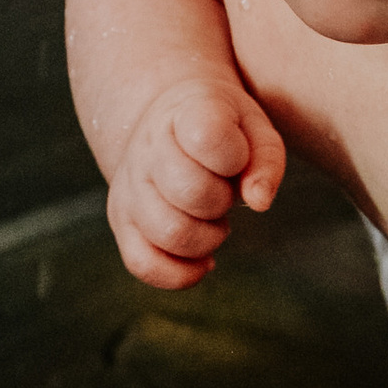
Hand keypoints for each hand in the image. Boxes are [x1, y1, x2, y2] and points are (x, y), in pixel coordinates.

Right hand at [107, 78, 285, 288]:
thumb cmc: (223, 129)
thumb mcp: (254, 127)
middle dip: (223, 200)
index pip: (208, 137)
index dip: (236, 157)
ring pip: (170, 233)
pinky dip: (180, 273)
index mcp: (184, 113)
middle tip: (224, 191)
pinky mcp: (120, 221)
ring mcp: (128, 186)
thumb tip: (259, 202)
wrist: (169, 123)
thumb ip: (266, 159)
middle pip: (191, 193)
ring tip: (212, 219)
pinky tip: (202, 260)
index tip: (237, 155)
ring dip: (207, 238)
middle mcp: (147, 148)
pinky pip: (143, 264)